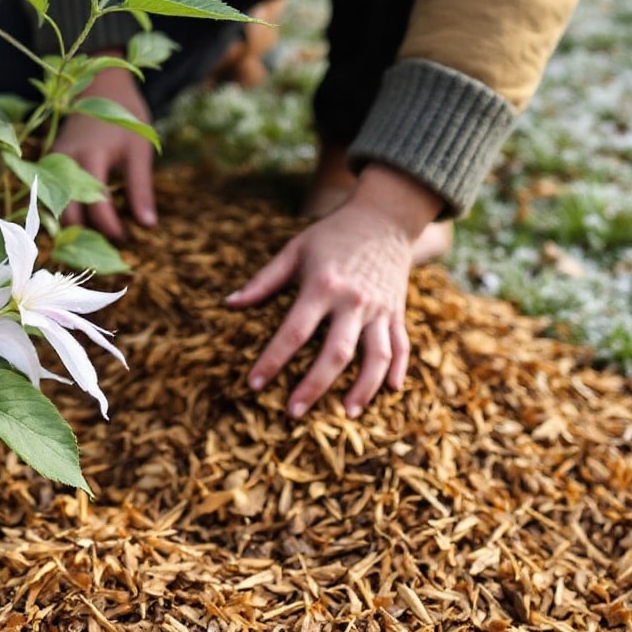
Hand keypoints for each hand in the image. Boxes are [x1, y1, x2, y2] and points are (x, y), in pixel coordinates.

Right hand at [51, 65, 156, 241]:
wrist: (99, 85)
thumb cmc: (123, 116)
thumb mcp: (139, 149)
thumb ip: (140, 188)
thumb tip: (148, 224)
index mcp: (90, 156)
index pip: (96, 204)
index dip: (110, 227)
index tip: (125, 238)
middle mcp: (64, 162)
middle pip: (67, 211)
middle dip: (83, 236)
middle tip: (104, 252)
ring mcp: (51, 164)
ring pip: (53, 207)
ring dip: (70, 228)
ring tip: (90, 246)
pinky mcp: (47, 165)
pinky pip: (50, 196)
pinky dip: (63, 213)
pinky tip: (77, 228)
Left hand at [226, 164, 444, 417]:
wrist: (384, 217)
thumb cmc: (331, 235)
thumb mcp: (294, 250)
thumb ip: (263, 280)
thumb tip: (229, 303)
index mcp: (322, 286)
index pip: (294, 332)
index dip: (272, 360)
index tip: (254, 384)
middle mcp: (353, 301)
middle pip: (336, 352)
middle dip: (314, 385)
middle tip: (293, 412)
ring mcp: (380, 309)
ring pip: (376, 356)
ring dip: (363, 388)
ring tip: (347, 414)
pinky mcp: (398, 312)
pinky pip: (402, 346)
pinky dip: (397, 369)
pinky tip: (390, 391)